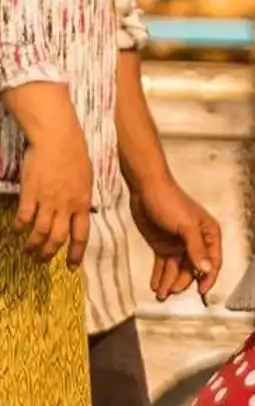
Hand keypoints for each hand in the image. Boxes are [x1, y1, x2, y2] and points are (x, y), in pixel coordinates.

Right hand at [15, 108, 90, 266]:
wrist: (58, 139)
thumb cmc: (75, 155)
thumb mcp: (86, 180)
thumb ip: (83, 198)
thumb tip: (84, 211)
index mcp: (82, 203)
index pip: (81, 235)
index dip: (76, 253)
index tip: (71, 266)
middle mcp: (66, 206)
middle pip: (58, 238)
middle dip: (50, 253)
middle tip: (42, 261)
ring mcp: (48, 200)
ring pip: (41, 231)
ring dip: (33, 244)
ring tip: (28, 252)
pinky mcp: (31, 192)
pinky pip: (24, 215)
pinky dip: (20, 226)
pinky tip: (16, 231)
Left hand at [130, 174, 221, 300]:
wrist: (145, 188)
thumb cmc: (170, 201)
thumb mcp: (186, 226)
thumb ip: (197, 249)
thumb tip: (207, 270)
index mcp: (209, 235)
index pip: (213, 262)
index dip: (208, 278)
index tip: (201, 292)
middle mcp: (196, 242)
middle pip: (193, 269)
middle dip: (183, 282)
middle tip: (170, 292)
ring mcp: (179, 245)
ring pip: (177, 269)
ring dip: (169, 282)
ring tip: (160, 295)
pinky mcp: (163, 246)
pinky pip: (163, 265)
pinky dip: (160, 276)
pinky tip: (155, 286)